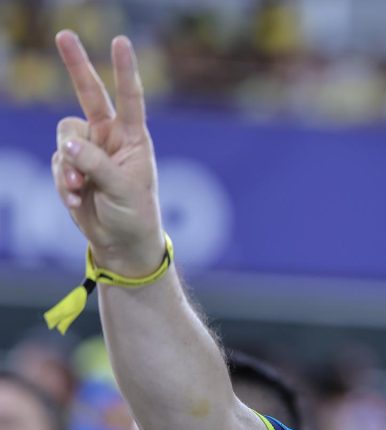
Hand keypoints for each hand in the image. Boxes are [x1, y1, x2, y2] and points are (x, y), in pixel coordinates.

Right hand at [52, 31, 163, 276]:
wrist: (121, 244)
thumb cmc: (135, 216)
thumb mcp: (122, 190)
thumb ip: (95, 165)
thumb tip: (66, 145)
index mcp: (134, 139)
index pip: (130, 99)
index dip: (124, 70)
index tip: (120, 42)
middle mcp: (110, 138)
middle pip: (89, 95)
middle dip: (76, 65)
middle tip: (64, 34)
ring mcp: (88, 151)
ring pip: (63, 137)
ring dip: (66, 164)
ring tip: (78, 189)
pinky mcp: (70, 167)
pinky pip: (56, 163)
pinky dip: (61, 182)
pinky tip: (75, 199)